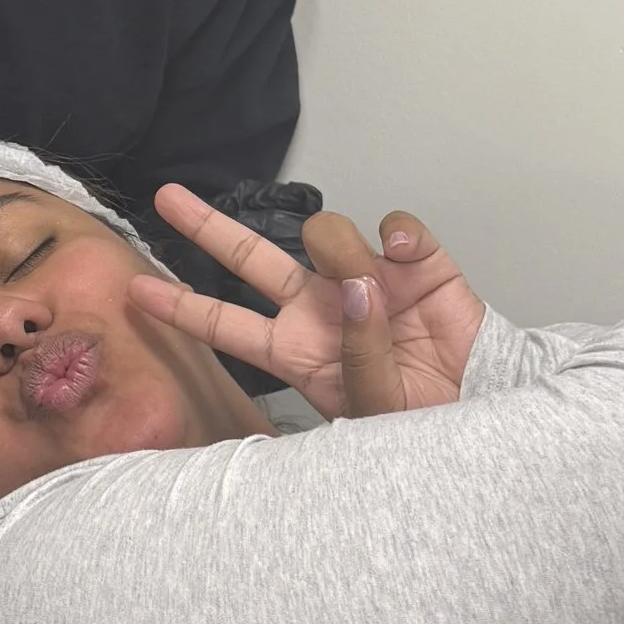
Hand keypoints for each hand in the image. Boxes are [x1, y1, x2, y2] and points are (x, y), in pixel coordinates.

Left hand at [130, 184, 486, 418]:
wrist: (487, 413)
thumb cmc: (420, 425)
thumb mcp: (375, 408)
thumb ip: (359, 349)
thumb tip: (357, 284)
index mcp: (296, 351)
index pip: (226, 325)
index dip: (182, 308)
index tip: (135, 291)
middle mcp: (320, 307)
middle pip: (252, 259)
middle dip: (207, 227)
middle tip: (168, 197)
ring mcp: (366, 279)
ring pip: (327, 233)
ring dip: (341, 250)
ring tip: (376, 291)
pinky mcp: (417, 263)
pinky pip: (395, 225)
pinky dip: (397, 231)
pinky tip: (404, 252)